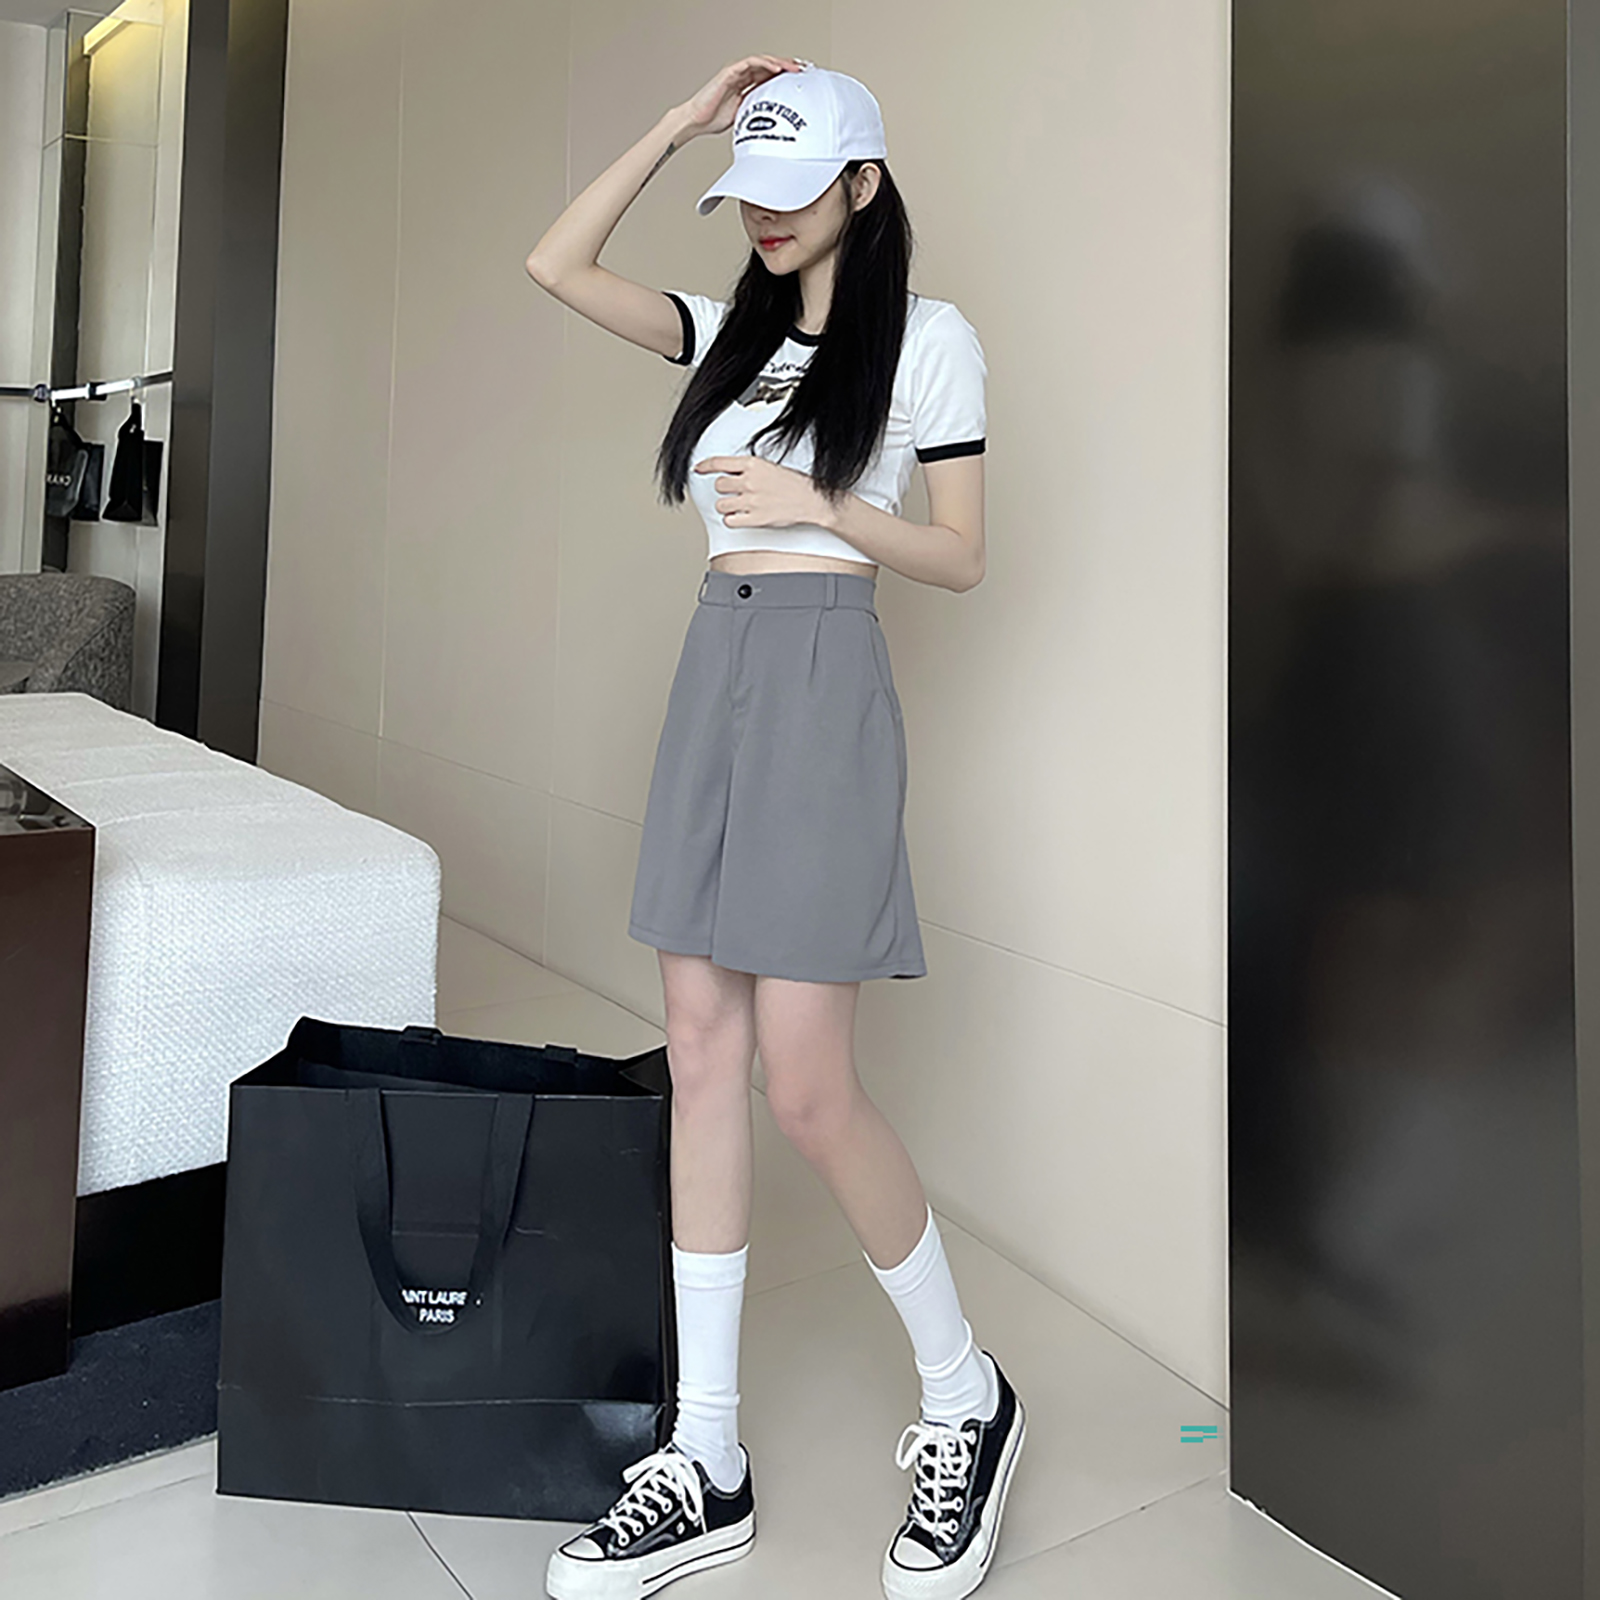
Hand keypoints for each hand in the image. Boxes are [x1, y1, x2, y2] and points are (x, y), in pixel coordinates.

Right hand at [677, 56, 805, 138]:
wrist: (697, 121)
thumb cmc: (714, 120)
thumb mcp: (744, 116)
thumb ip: (757, 111)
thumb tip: (777, 122)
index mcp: (745, 86)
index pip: (768, 76)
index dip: (784, 76)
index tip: (799, 81)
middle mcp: (741, 76)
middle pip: (768, 66)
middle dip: (786, 67)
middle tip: (802, 71)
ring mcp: (735, 72)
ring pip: (762, 62)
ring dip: (779, 63)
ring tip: (792, 67)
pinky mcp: (730, 72)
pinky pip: (751, 63)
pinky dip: (765, 64)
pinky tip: (776, 68)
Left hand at [694, 455, 828, 529]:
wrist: (810, 499)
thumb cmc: (791, 483)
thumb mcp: (768, 467)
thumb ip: (747, 469)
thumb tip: (726, 472)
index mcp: (752, 465)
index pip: (719, 463)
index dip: (705, 466)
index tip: (698, 469)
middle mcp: (749, 482)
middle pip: (718, 486)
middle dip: (724, 490)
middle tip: (736, 493)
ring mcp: (751, 501)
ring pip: (721, 505)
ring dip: (727, 506)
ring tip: (740, 506)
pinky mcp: (755, 519)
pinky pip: (729, 521)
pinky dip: (732, 520)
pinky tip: (742, 516)